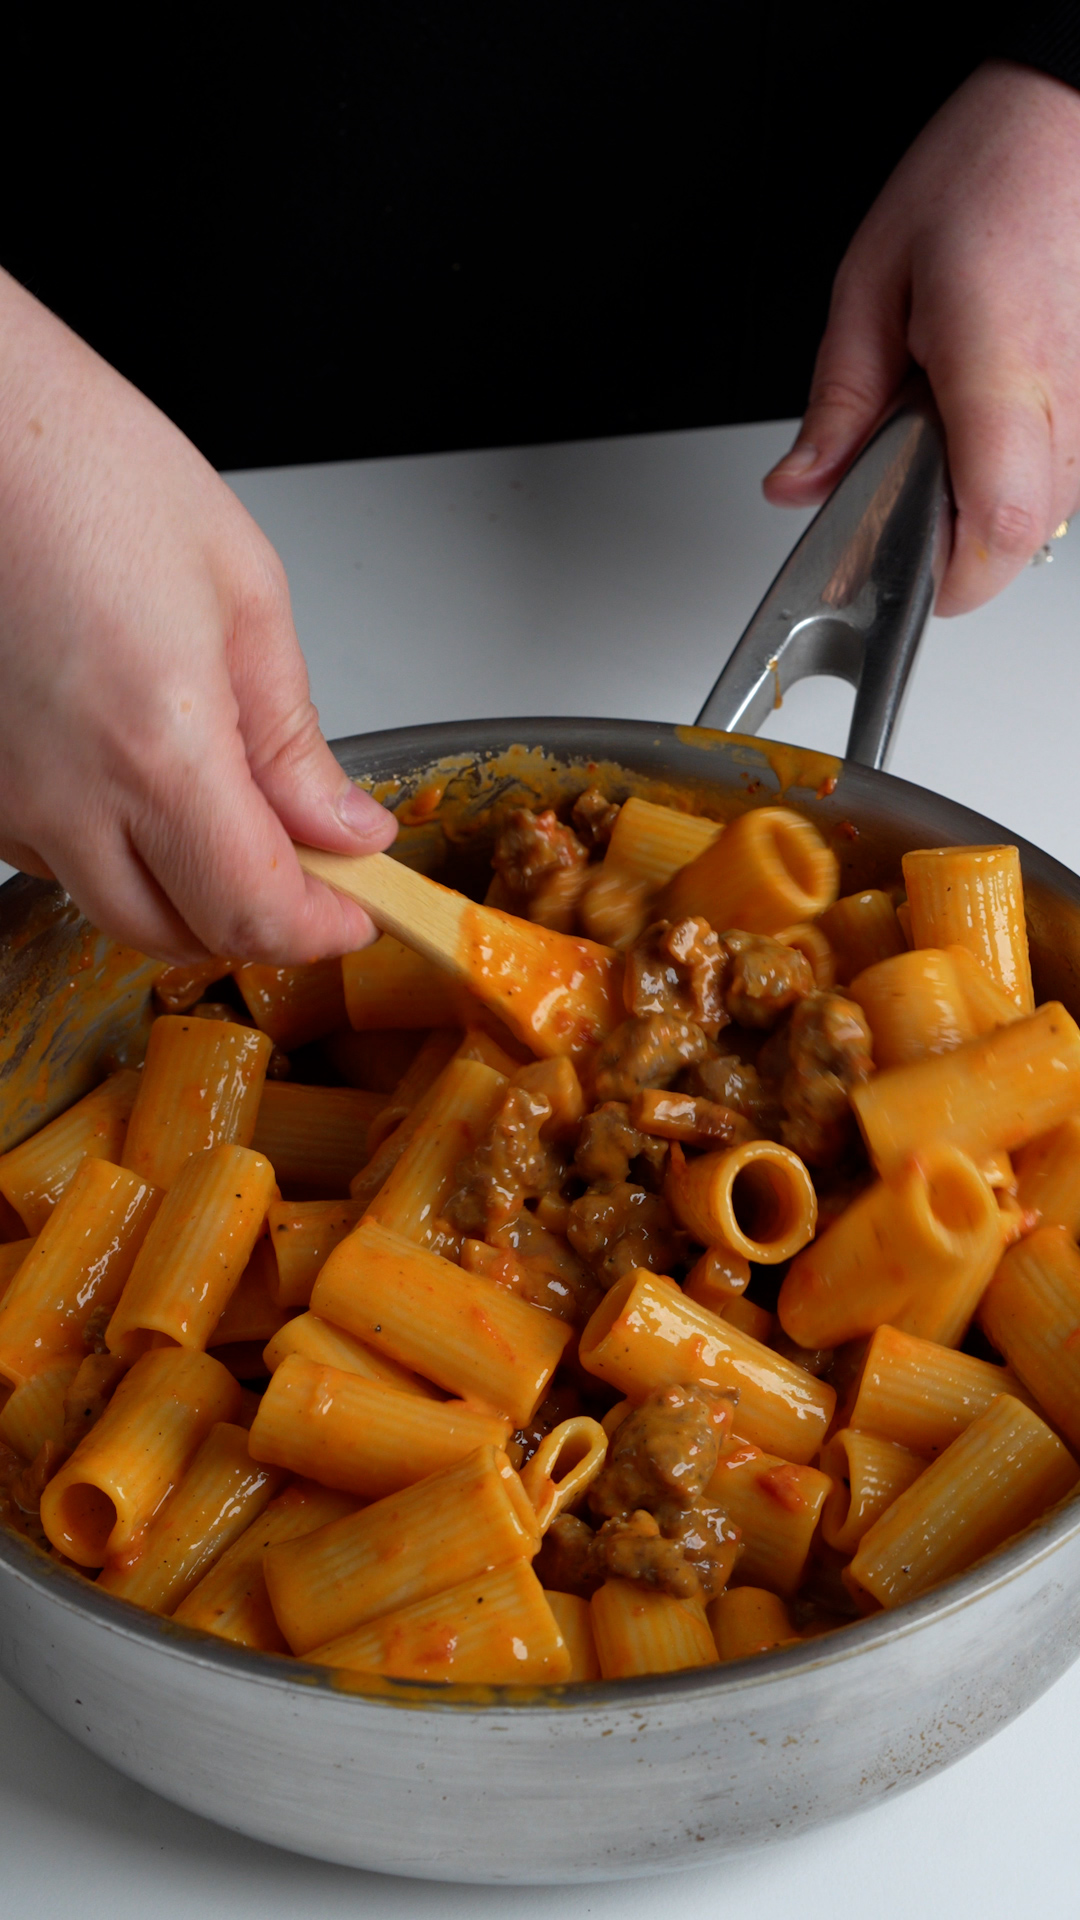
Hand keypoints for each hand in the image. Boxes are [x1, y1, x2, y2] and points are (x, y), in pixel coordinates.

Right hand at [0, 269, 395, 962]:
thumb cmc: (85, 470)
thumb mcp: (241, 592)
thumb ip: (293, 738)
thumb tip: (344, 827)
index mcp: (155, 748)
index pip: (251, 911)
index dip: (317, 930)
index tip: (357, 910)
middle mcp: (64, 796)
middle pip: (177, 934)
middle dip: (255, 920)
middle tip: (309, 867)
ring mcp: (5, 797)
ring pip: (111, 905)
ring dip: (182, 888)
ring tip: (227, 807)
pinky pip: (53, 857)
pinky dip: (114, 847)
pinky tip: (141, 778)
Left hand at [763, 60, 1079, 615]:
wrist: (1062, 117)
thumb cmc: (983, 174)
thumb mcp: (872, 282)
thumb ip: (835, 402)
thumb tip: (797, 485)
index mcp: (1000, 368)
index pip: (995, 528)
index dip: (945, 576)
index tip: (895, 569)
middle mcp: (1066, 397)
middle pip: (1020, 539)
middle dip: (951, 541)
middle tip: (906, 478)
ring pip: (1045, 515)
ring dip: (983, 500)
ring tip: (947, 422)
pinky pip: (1062, 476)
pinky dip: (1013, 468)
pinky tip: (983, 413)